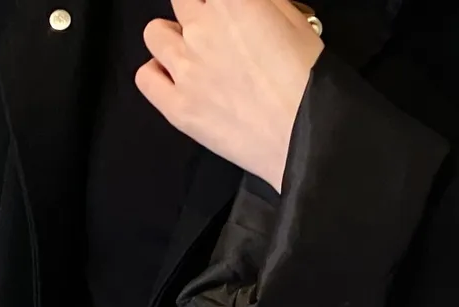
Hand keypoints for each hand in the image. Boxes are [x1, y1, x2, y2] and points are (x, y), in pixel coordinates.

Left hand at [136, 0, 323, 191]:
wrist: (309, 141)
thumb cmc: (312, 84)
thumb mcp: (299, 25)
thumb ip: (267, 5)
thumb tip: (251, 6)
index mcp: (233, 1)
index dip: (224, 5)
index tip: (231, 17)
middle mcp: (201, 28)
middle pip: (182, 1)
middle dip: (200, 14)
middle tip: (220, 36)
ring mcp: (186, 69)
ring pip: (155, 34)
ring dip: (173, 41)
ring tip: (194, 59)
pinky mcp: (178, 107)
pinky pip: (145, 78)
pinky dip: (157, 75)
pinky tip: (177, 83)